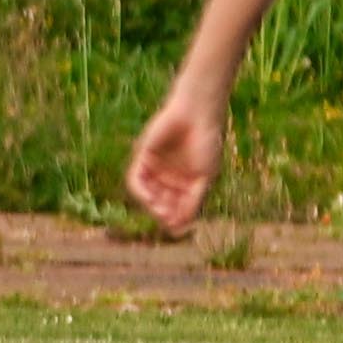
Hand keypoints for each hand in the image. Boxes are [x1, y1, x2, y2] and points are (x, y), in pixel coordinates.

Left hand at [126, 88, 225, 237]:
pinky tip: (150, 200)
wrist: (198, 115)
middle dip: (164, 214)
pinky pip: (136, 180)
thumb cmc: (206, 143)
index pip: (178, 206)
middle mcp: (169, 176)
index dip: (177, 218)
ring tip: (161, 212)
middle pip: (162, 203)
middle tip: (169, 221)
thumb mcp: (204, 177)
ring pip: (148, 194)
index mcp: (186, 181)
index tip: (179, 227)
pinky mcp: (142, 157)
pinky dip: (141, 193)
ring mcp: (155, 167)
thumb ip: (193, 201)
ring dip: (153, 206)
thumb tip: (183, 226)